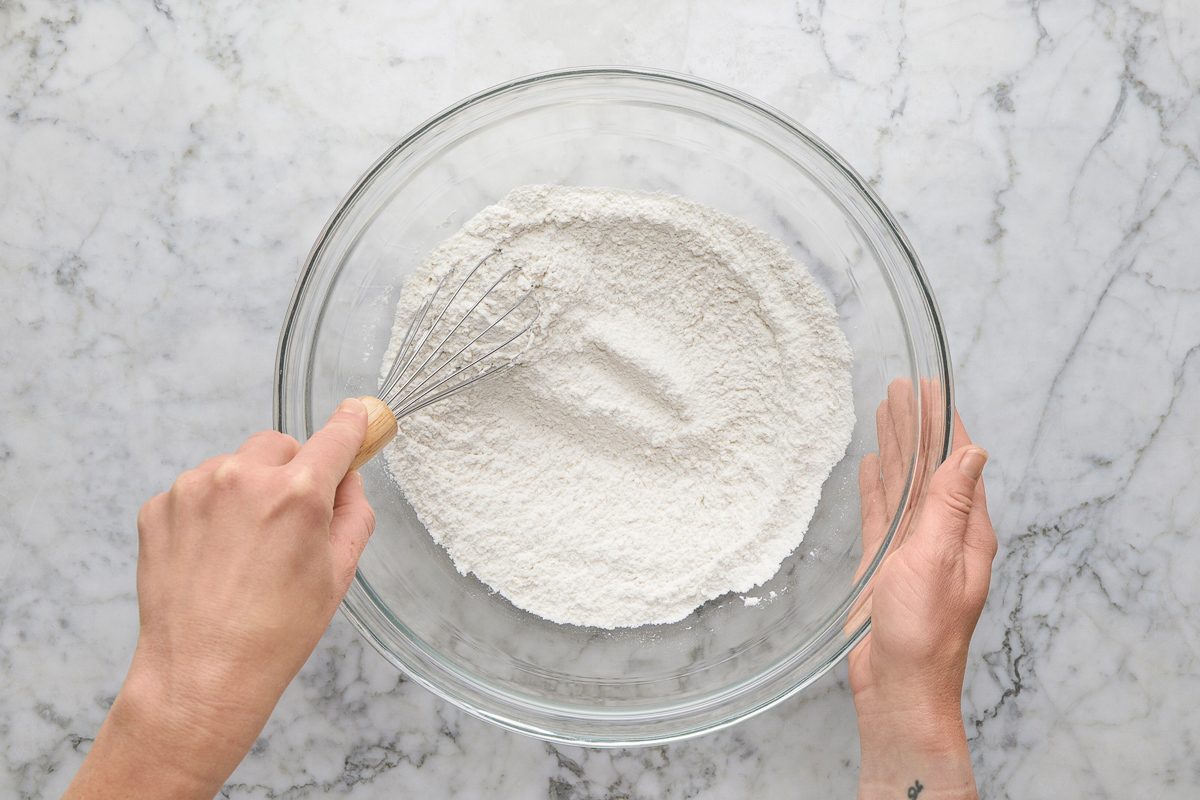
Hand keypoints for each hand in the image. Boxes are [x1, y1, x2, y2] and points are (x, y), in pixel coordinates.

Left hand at [65, 399, 374, 798]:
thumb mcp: (339, 574)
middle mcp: (242, 478)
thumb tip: (347, 480)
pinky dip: (208, 512)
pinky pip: (197, 490)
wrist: (201, 675)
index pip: (335, 436)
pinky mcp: (159, 507)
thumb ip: (353, 513)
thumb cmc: (276, 633)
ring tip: (243, 550)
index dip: (352, 425)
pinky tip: (212, 557)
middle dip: (290, 471)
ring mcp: (193, 489)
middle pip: (280, 444)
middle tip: (289, 520)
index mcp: (297, 494)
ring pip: (235, 466)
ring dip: (245, 490)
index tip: (358, 415)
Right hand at [849, 381, 995, 799]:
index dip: (944, 424)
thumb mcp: (936, 559)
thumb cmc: (921, 631)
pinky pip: (880, 513)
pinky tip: (871, 465)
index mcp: (966, 532)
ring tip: (883, 410)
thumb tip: (972, 453)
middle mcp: (942, 535)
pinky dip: (876, 486)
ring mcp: (912, 548)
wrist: (897, 686)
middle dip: (916, 426)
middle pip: (927, 467)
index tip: (932, 388)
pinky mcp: (884, 564)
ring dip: (895, 447)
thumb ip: (951, 505)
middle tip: (900, 387)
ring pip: (902, 485)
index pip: (957, 463)